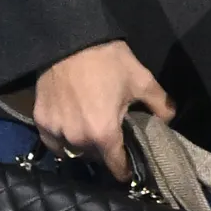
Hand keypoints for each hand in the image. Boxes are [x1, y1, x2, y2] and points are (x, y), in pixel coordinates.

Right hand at [33, 41, 175, 180]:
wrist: (70, 40)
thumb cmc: (108, 61)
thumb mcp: (142, 81)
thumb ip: (160, 105)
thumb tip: (169, 120)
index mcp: (103, 134)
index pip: (116, 167)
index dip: (125, 170)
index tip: (130, 170)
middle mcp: (77, 139)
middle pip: (95, 159)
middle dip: (105, 154)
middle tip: (113, 141)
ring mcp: (56, 130)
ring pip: (73, 151)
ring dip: (84, 147)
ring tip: (92, 135)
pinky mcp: (41, 120)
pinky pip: (53, 142)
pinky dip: (62, 140)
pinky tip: (71, 131)